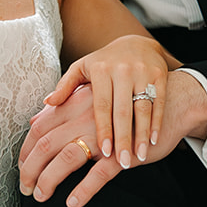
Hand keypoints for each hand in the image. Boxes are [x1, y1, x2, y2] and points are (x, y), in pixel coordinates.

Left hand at [18, 71, 206, 206]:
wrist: (175, 99)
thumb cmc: (130, 99)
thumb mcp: (95, 94)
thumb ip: (63, 105)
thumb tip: (35, 121)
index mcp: (78, 100)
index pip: (41, 127)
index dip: (26, 150)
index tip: (20, 168)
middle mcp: (88, 113)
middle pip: (48, 142)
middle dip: (31, 168)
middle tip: (25, 188)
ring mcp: (106, 133)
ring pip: (69, 156)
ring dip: (51, 179)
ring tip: (42, 196)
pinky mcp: (126, 151)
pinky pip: (101, 172)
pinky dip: (85, 188)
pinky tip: (73, 202)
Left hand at [45, 35, 169, 168]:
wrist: (138, 44)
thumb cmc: (105, 62)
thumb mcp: (82, 68)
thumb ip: (65, 86)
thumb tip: (47, 103)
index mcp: (100, 70)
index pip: (101, 105)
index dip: (104, 129)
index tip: (104, 151)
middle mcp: (122, 70)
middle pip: (123, 110)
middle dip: (123, 138)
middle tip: (123, 162)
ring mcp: (143, 72)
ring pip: (143, 108)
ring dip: (142, 134)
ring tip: (139, 156)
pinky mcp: (160, 76)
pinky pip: (159, 103)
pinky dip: (157, 123)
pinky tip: (154, 141)